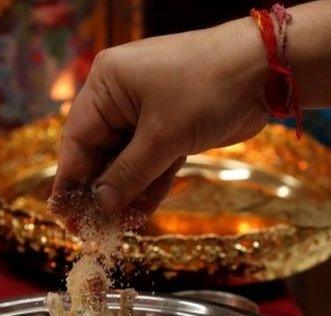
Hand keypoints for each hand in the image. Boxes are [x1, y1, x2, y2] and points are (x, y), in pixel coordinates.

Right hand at [49, 0, 330, 228]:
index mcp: (106, 84)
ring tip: (116, 230)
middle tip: (91, 231)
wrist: (266, 70)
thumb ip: (128, 174)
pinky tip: (138, 215)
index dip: (70, 181)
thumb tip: (101, 205)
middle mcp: (121, 96)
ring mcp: (148, 111)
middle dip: (99, 192)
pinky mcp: (173, 126)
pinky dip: (148, 185)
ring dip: (124, 194)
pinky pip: (151, 161)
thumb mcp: (162, 137)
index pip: (77, 139)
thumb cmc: (207, 89)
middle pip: (100, 152)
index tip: (64, 216)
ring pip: (127, 160)